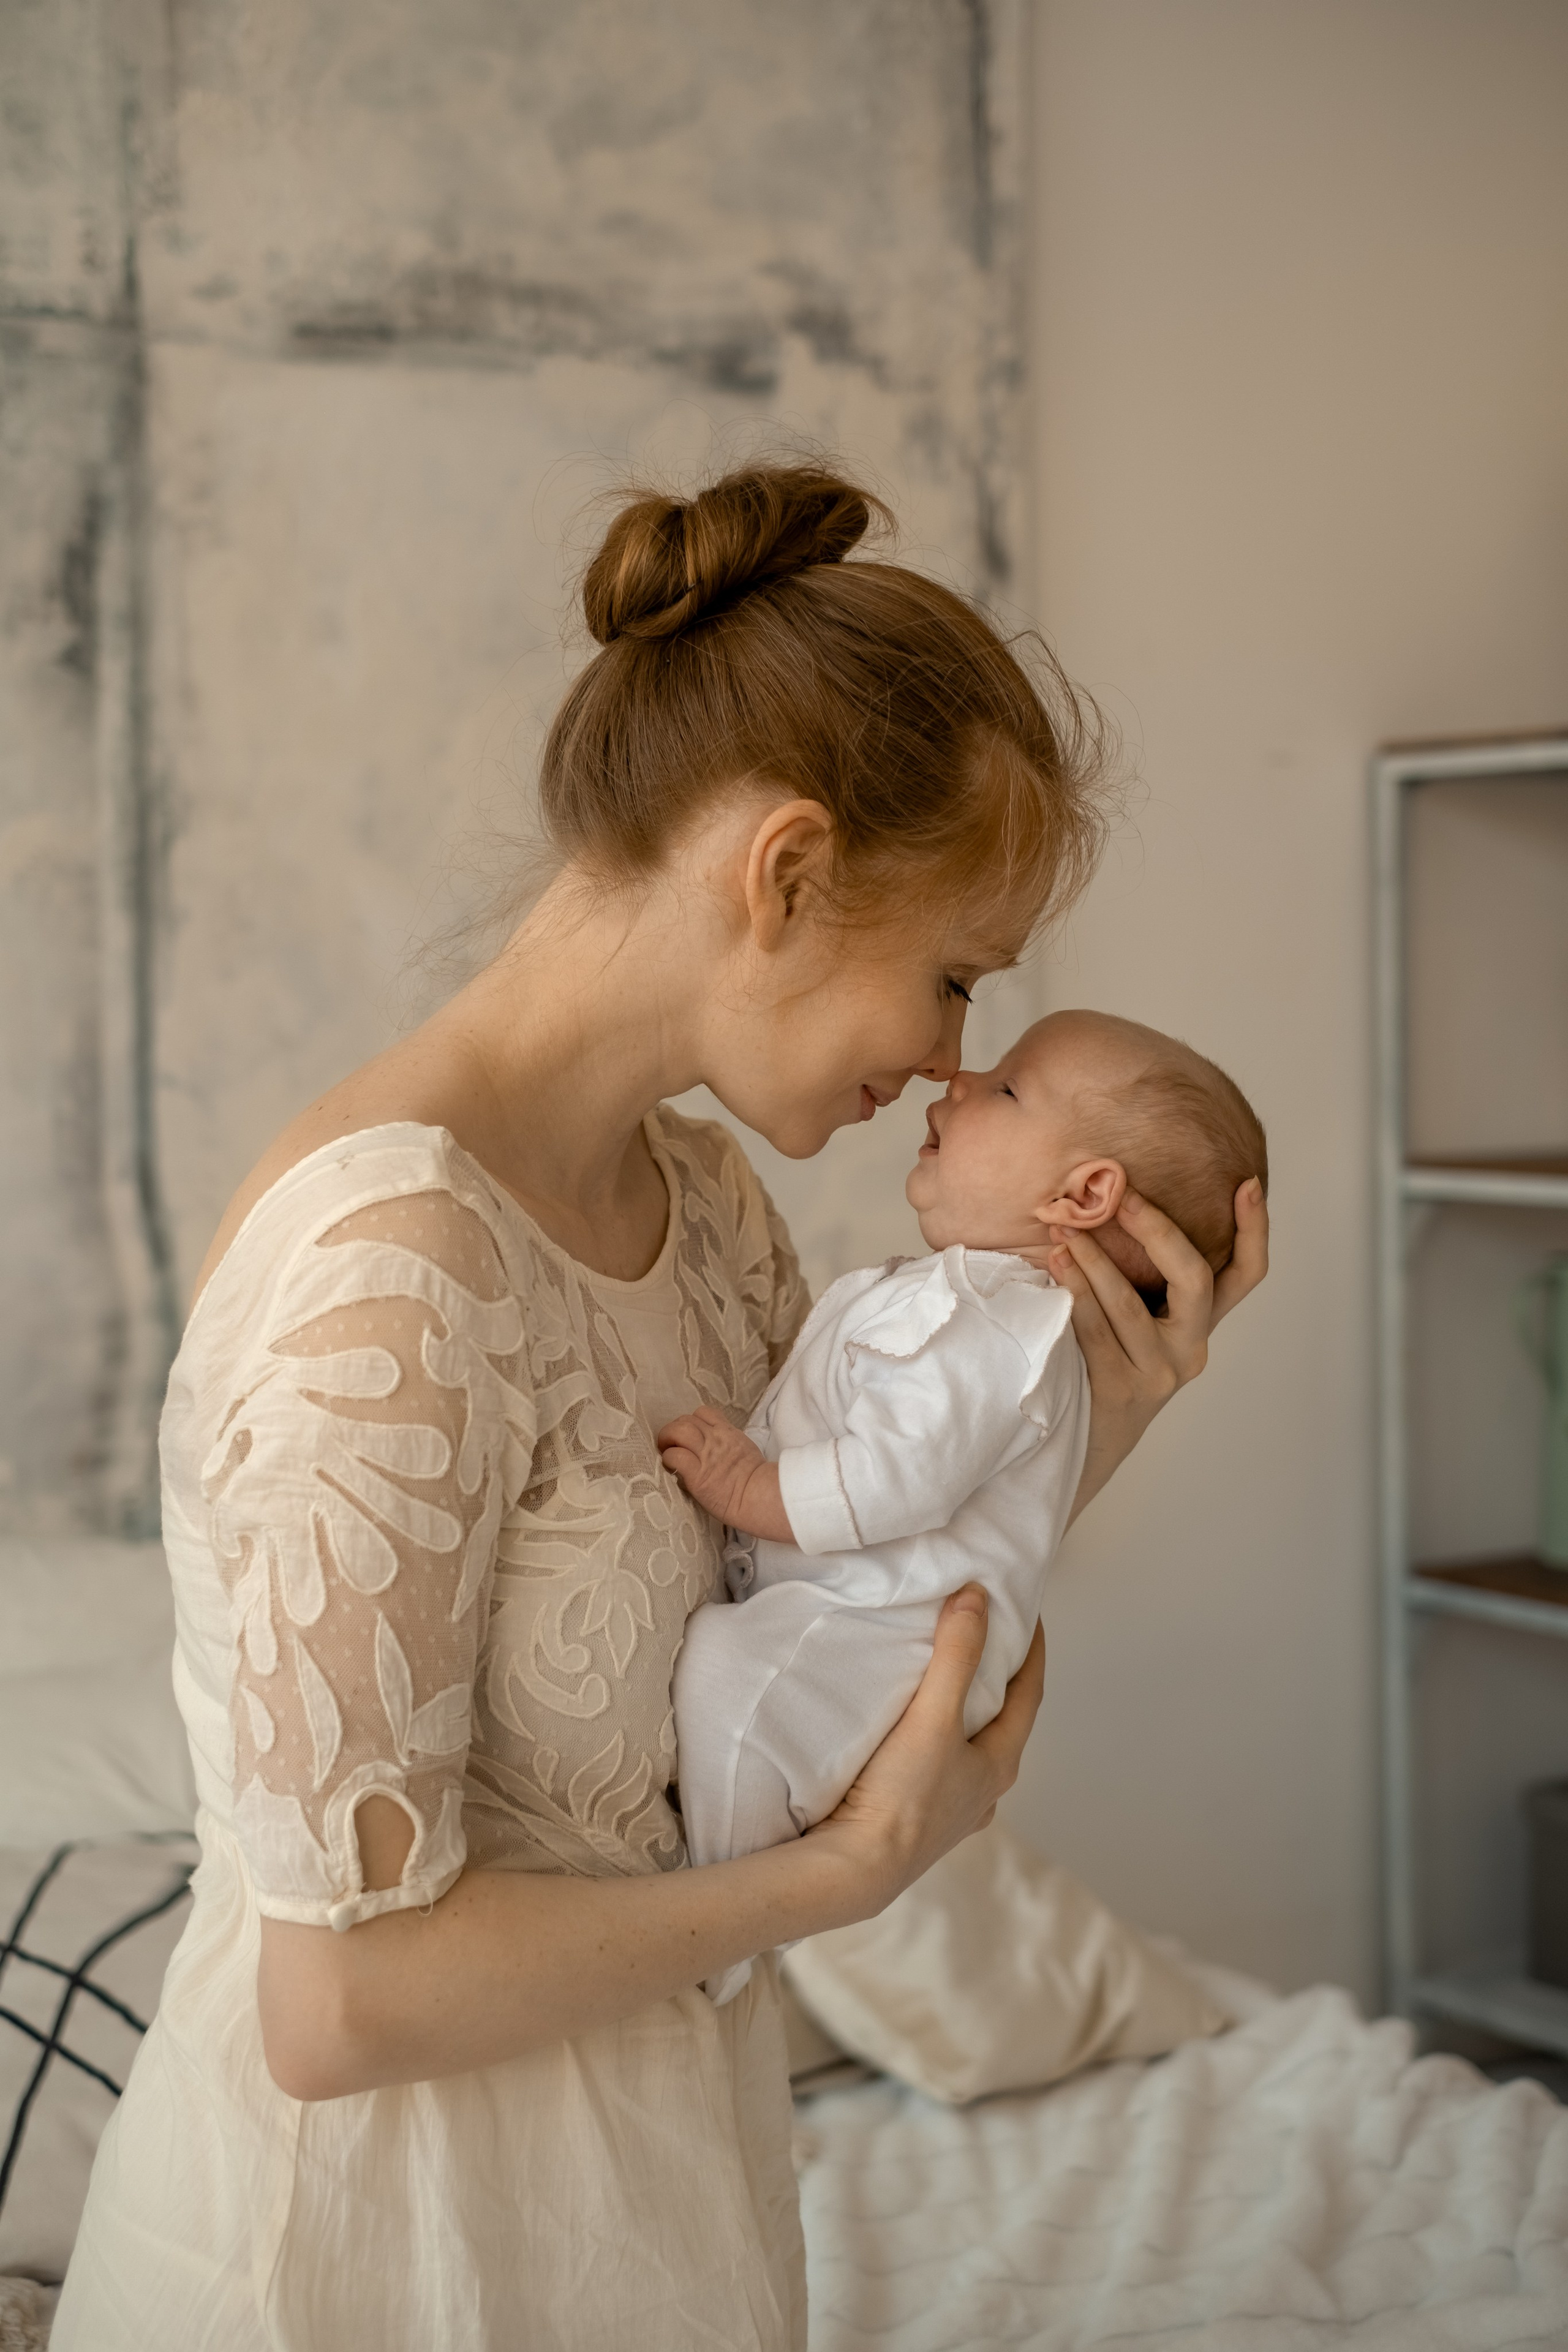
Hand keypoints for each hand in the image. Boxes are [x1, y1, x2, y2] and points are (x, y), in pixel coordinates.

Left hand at [658, 1406, 768, 1523]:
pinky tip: (670, 1466)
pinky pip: (675, 1456)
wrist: (760, 1496)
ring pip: (678, 1431)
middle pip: (686, 1420)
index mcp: (727, 1432)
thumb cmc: (755, 1479)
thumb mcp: (745, 1450)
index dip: (690, 1421)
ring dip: (667, 1439)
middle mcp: (715, 1439)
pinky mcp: (697, 1474)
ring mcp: (705, 1455)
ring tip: (666, 1450)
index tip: (687, 1434)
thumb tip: (710, 1451)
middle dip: (673, 1429)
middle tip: (670, 1443)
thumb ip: (727, 1444)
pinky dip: (669, 1459)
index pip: (703, 1413)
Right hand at [804, 1587, 1044, 1918]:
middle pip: (1002, 1722)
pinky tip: (910, 1740)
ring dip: (962, 1714)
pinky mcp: (918, 1823)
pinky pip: (936, 1770)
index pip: (1030, 1694)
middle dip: (996, 1679)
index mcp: (1000, 1765)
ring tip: (941, 1682)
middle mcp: (984, 1791)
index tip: (1027, 1613)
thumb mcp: (933, 1718)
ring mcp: (953, 1812)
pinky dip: (933, 1742)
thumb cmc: (901, 1798)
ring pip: (969, 1750)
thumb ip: (956, 1656)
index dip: (1032, 1650)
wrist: (855, 1869)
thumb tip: (977, 1598)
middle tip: (981, 1638)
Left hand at [1052, 1175, 1268, 1522]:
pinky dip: (1074, 1294)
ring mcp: (1159, 1372)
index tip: (1247, 1183)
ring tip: (1065, 1229)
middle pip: (1194, 1278)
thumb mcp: (1137, 1318)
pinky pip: (1095, 1332)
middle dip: (1157, 1230)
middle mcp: (1191, 1347)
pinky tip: (1056, 1267)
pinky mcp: (1122, 1391)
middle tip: (1124, 1195)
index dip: (1254, 1229)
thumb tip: (1115, 1200)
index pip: (1246, 1275)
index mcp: (1202, 1323)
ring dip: (1095, 1260)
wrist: (1085, 1442)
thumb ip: (1142, 1276)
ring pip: (1130, 1305)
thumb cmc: (1106, 1361)